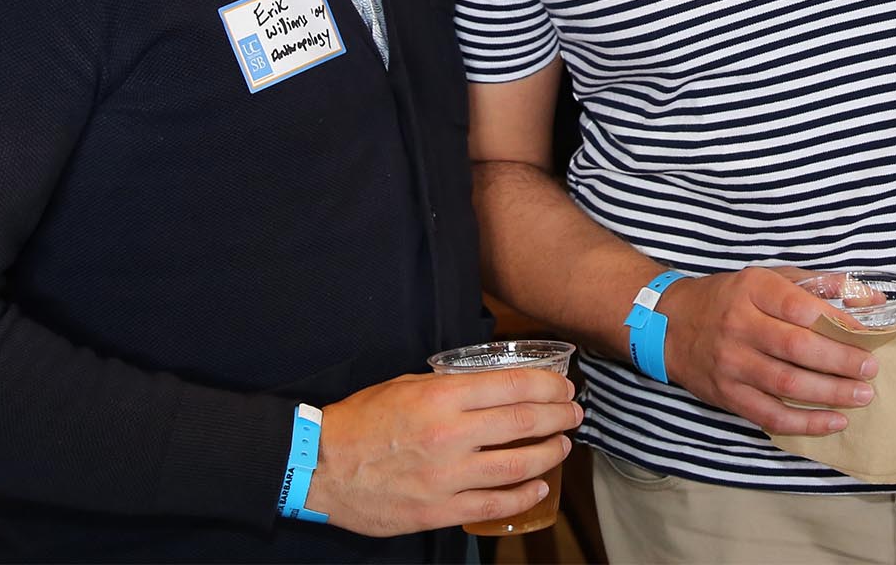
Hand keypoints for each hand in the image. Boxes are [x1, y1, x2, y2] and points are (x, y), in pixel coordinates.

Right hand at [305, 368, 580, 537]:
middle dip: (559, 415)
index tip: (563, 386)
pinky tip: (539, 486)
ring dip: (550, 453)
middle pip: (524, 423)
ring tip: (563, 445)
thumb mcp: (407, 386)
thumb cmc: (361, 421)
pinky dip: (524, 496)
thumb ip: (451, 387)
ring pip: (518, 465)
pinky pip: (494, 505)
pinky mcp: (440, 510)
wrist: (320, 466)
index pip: (512, 386)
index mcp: (442, 398)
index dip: (548, 385)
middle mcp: (450, 435)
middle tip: (574, 413)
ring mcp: (447, 476)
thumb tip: (491, 386)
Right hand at [660, 266, 880, 435]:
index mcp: (753, 290)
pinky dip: (805, 423)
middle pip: (797, 347)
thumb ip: (820, 285)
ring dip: (829, 393)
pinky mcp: (728, 396)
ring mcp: (732, 364)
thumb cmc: (729, 299)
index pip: (799, 306)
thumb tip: (871, 299)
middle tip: (870, 369)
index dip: (837, 322)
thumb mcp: (768, 279)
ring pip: (786, 384)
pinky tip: (834, 421)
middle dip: (839, 361)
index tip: (867, 333)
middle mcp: (740, 326)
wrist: (670, 325)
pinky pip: (770, 416)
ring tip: (862, 396)